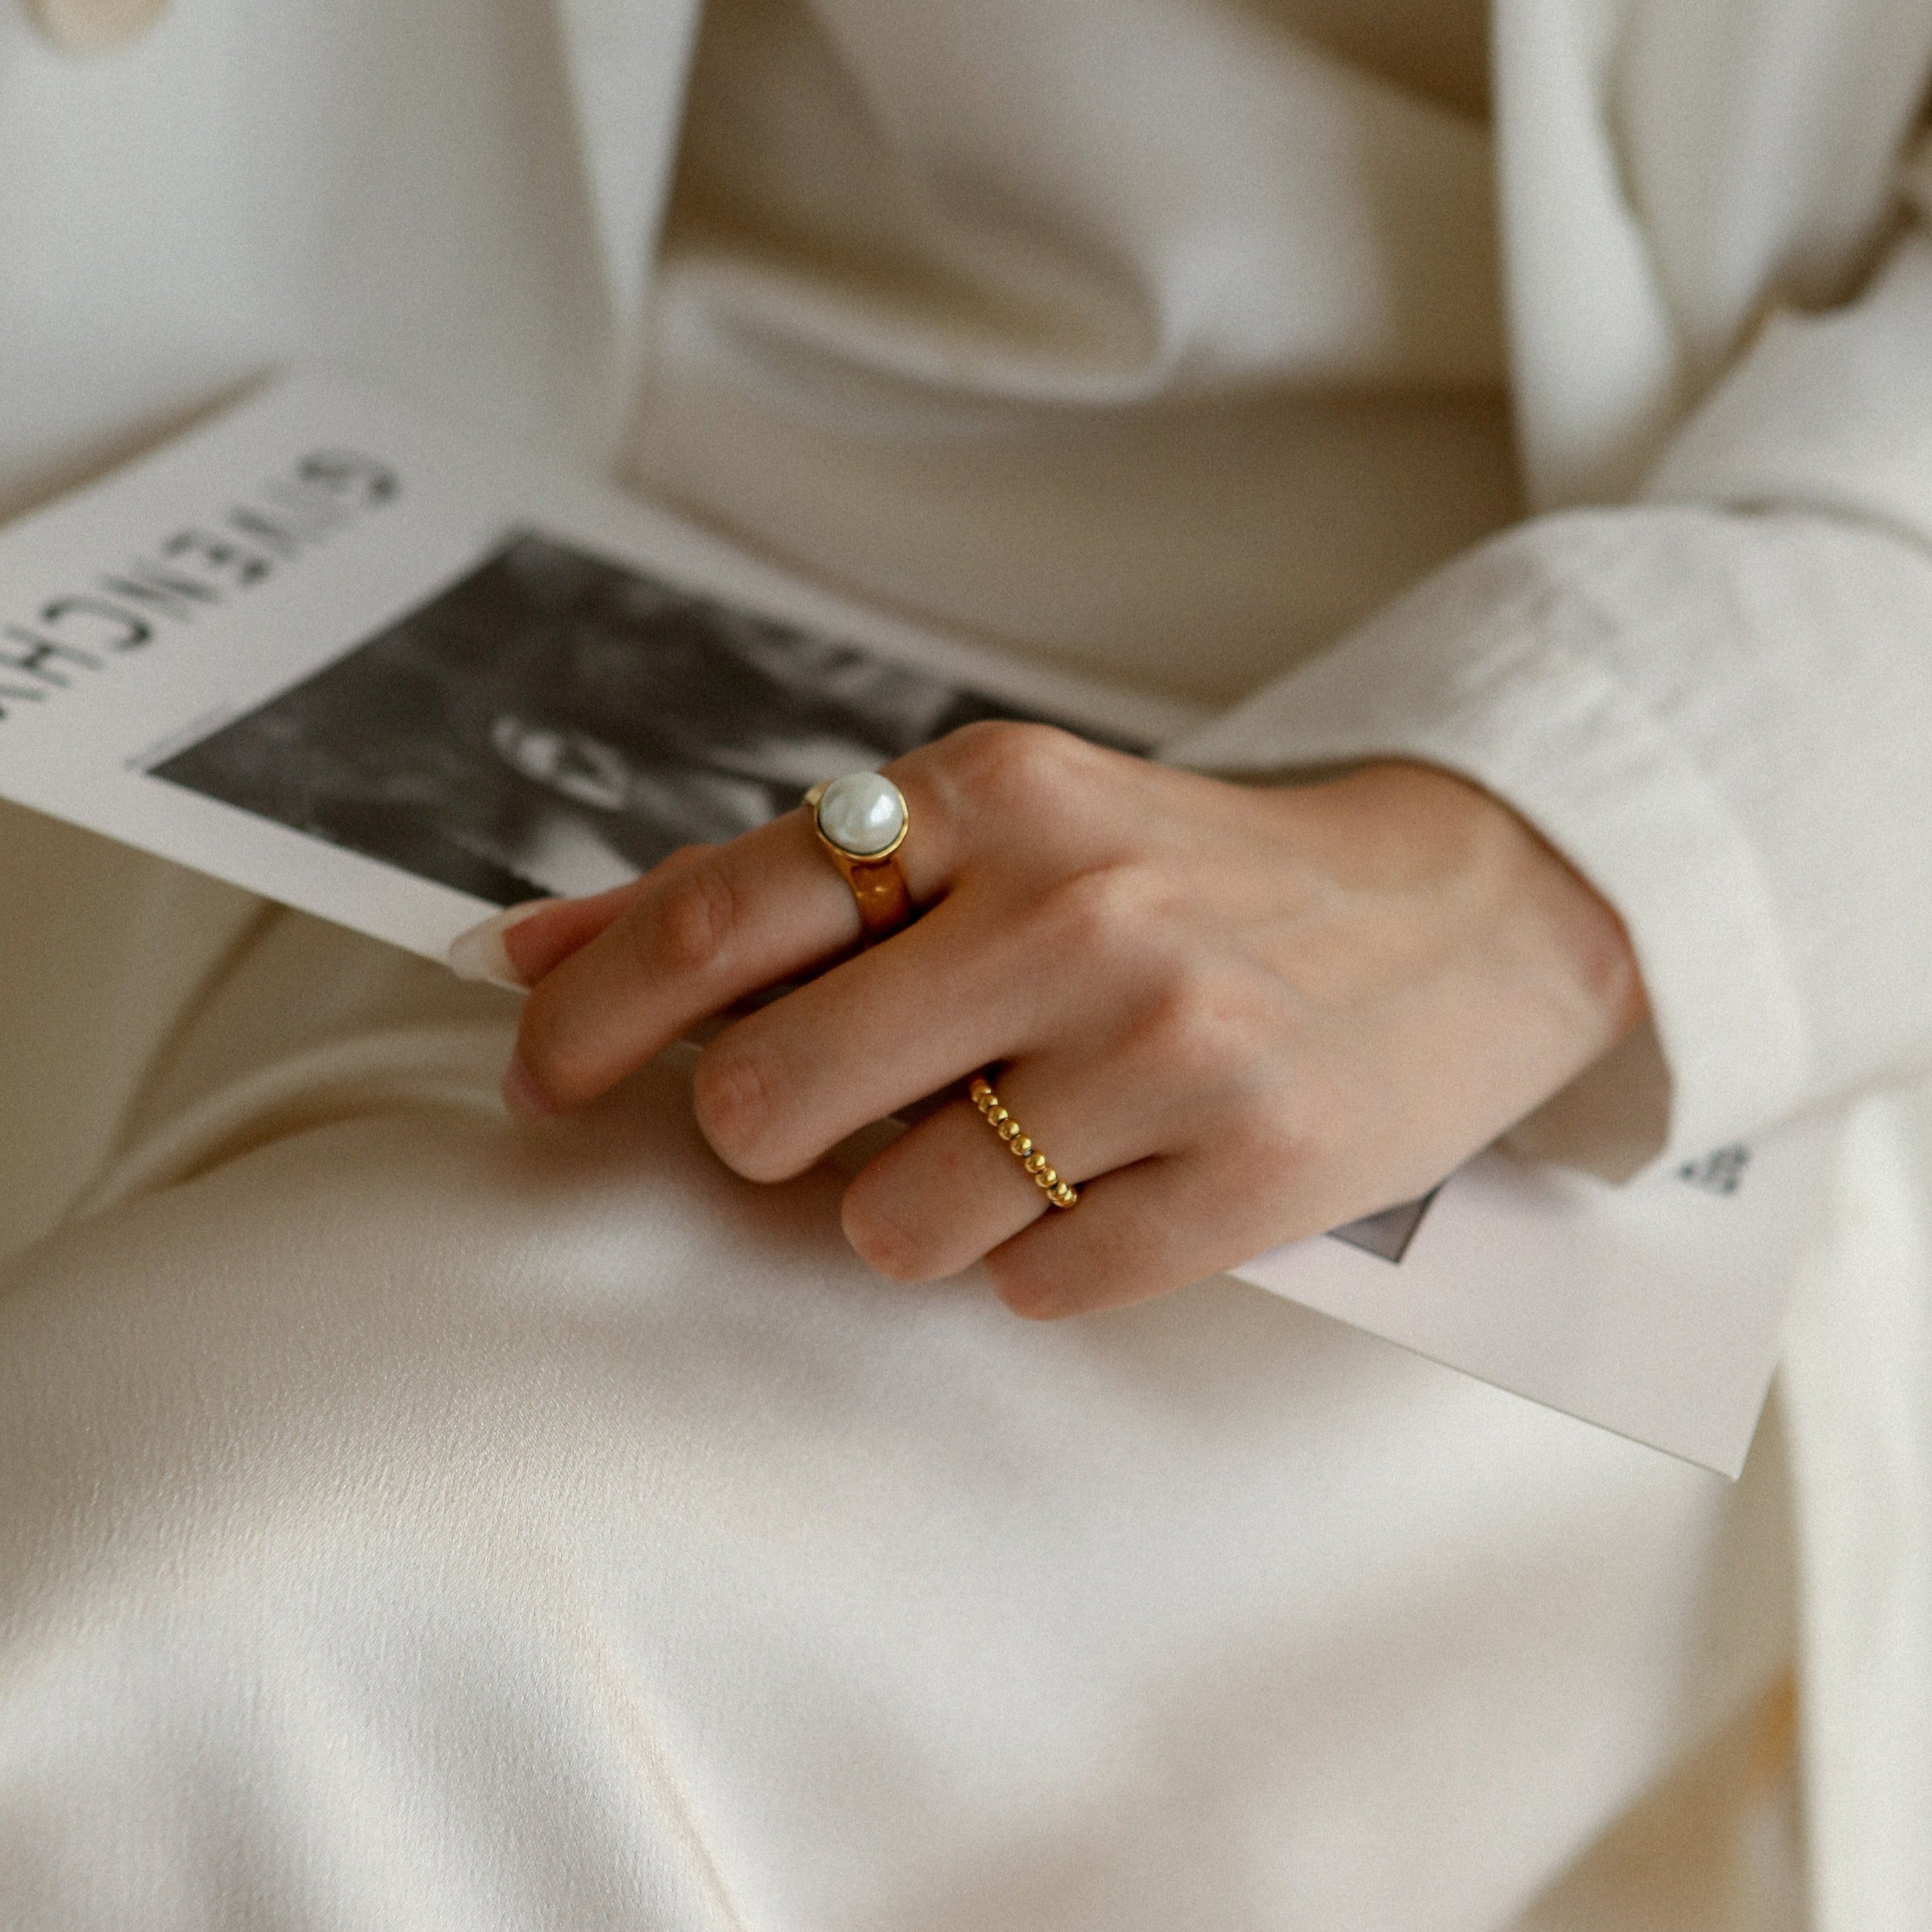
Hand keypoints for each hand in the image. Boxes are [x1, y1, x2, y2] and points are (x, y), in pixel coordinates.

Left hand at [484, 724, 1645, 1317]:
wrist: (1455, 910)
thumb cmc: (1184, 875)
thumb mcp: (991, 830)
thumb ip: (765, 889)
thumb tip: (533, 946)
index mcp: (987, 797)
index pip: (719, 916)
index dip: (593, 1018)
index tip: (539, 1080)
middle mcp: (1074, 909)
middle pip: (771, 1100)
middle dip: (768, 1137)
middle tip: (836, 1115)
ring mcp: (1172, 1046)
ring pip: (895, 1228)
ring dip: (916, 1210)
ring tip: (1020, 1141)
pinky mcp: (1256, 1175)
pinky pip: (1035, 1290)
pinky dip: (1040, 1258)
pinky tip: (1112, 1184)